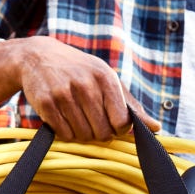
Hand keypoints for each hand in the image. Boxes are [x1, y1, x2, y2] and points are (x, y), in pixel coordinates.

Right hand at [18, 37, 159, 141]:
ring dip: (82, 134)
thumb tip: (156, 128)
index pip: (122, 122)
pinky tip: (63, 118)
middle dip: (100, 133)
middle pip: (103, 133)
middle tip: (93, 121)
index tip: (113, 123)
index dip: (120, 129)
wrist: (38, 57)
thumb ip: (131, 106)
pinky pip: (64, 134)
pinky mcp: (46, 104)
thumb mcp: (106, 79)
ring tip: (77, 117)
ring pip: (83, 136)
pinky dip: (66, 133)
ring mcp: (64, 94)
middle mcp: (86, 85)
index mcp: (105, 79)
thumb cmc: (80, 71)